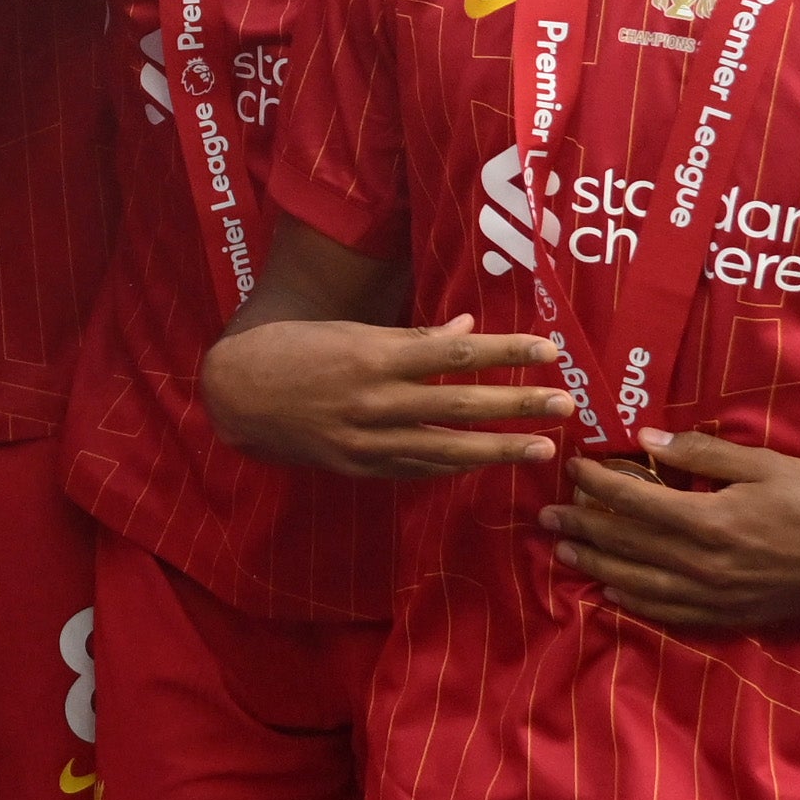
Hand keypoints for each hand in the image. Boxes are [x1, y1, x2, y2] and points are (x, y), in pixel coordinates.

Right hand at [200, 317, 571, 480]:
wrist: (235, 394)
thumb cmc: (292, 349)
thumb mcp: (350, 330)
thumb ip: (411, 336)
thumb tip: (468, 329)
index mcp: (374, 354)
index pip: (455, 353)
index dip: (505, 352)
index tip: (548, 351)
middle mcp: (375, 400)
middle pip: (460, 404)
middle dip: (516, 405)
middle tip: (564, 403)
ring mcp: (367, 440)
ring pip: (445, 448)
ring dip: (498, 449)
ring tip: (542, 448)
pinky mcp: (357, 467)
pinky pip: (416, 470)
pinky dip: (453, 468)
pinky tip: (484, 465)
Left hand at [539, 435, 799, 624]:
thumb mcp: (765, 464)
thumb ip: (703, 456)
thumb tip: (648, 442)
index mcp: (711, 522)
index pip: (635, 503)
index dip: (597, 486)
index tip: (572, 469)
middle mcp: (705, 566)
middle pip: (627, 547)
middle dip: (583, 528)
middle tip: (546, 517)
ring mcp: (716, 597)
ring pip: (639, 585)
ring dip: (597, 567)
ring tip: (564, 553)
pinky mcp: (729, 616)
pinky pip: (668, 613)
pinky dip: (634, 602)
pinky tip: (614, 593)